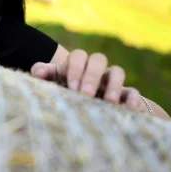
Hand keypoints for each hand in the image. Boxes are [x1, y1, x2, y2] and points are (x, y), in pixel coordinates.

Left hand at [30, 49, 144, 109]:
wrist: (79, 115)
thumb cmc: (61, 95)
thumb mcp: (50, 85)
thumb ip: (43, 75)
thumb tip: (38, 72)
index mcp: (75, 66)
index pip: (78, 56)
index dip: (76, 69)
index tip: (72, 88)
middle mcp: (94, 71)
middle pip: (98, 59)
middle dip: (92, 75)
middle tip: (85, 94)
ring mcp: (110, 82)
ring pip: (117, 71)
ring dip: (114, 84)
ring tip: (109, 102)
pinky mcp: (124, 97)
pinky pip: (132, 92)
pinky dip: (132, 97)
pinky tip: (129, 107)